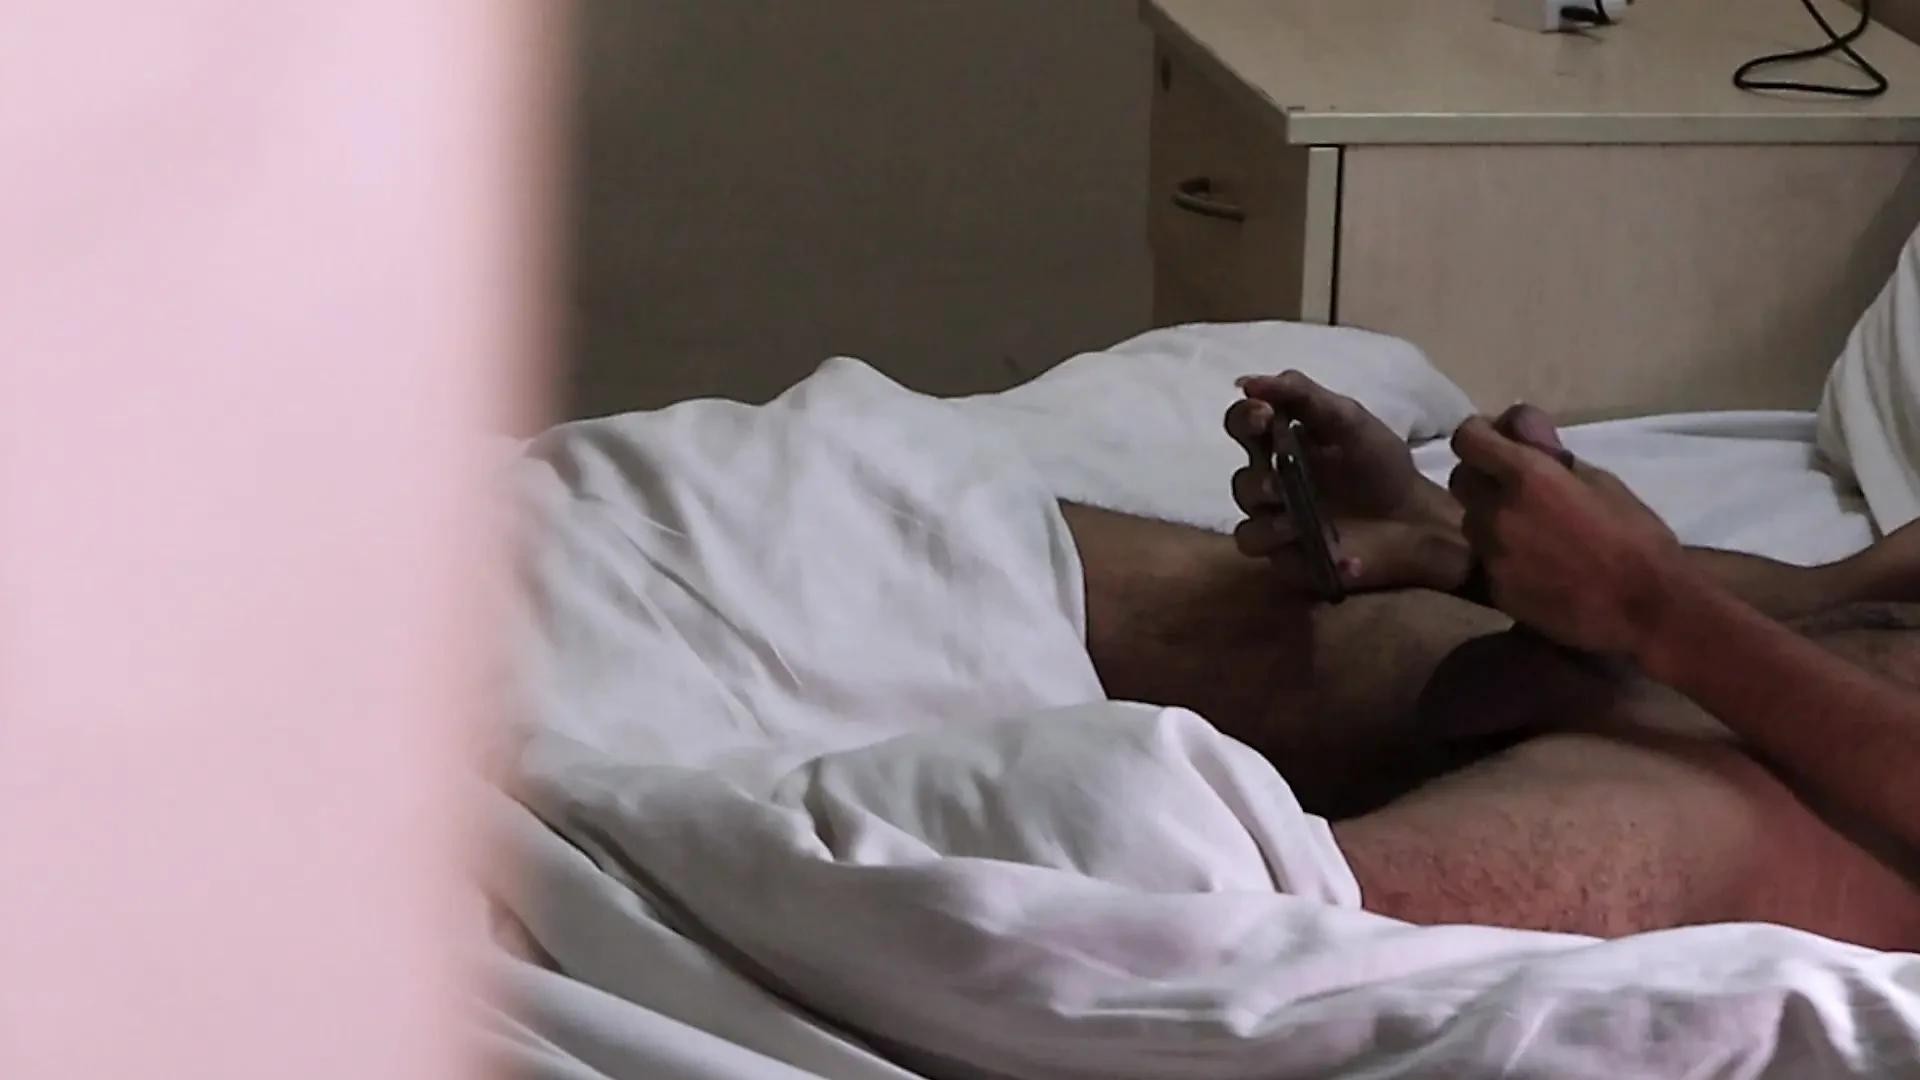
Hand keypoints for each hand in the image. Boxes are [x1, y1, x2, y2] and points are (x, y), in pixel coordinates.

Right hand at [1225, 371, 1466, 592]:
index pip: (1243, 425)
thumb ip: (1302, 395)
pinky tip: (1330, 549)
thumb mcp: (1348, 420)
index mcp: (1281, 444)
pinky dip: (1292, 550)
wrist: (1415, 520)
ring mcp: (1276, 525)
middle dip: (1257, 477)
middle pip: (1241, 479)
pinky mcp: (1287, 559)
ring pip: (1247, 525)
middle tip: (1279, 482)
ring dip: (1269, 519)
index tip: (1263, 416)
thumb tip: (1245, 383)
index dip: (1245, 419)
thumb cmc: (1381, 466)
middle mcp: (1272, 484)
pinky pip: (1273, 559)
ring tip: (1298, 520)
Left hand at [1448, 411, 1683, 656]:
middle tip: (1510, 482)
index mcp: (1526, 477)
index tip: (1491, 437)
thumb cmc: (1635, 537)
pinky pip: (1485, 559)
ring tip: (1528, 526)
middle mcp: (1497, 513)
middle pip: (1461, 479)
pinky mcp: (1495, 588)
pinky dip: (1501, 553)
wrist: (1645, 608)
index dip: (1477, 434)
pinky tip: (1534, 562)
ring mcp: (1492, 554)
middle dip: (1480, 474)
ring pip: (1470, 521)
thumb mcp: (1600, 480)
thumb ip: (1551, 458)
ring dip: (1489, 516)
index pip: (1467, 440)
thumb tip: (1524, 438)